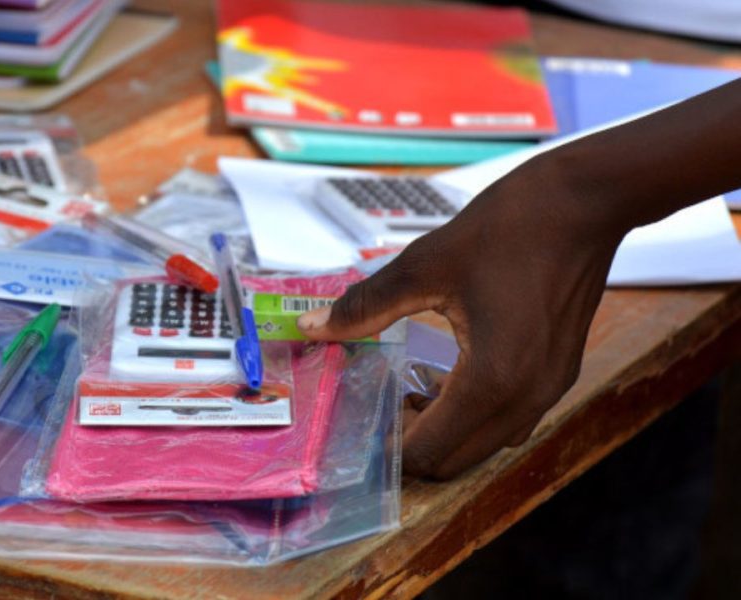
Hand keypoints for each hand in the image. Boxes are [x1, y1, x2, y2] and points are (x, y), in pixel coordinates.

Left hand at [298, 157, 625, 478]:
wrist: (587, 200)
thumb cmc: (508, 227)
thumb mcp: (423, 266)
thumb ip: (365, 306)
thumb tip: (313, 328)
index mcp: (492, 381)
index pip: (430, 451)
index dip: (388, 448)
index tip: (359, 423)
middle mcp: (526, 399)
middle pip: (458, 459)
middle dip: (414, 444)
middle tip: (381, 407)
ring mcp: (549, 389)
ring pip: (486, 443)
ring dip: (445, 431)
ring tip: (410, 392)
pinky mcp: (559, 373)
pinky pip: (509, 419)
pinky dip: (474, 415)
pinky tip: (450, 378)